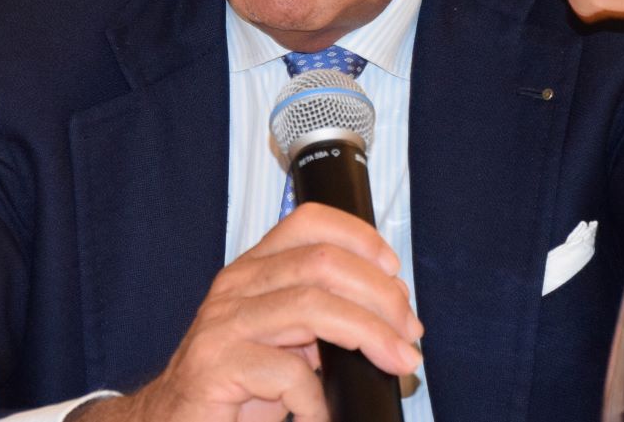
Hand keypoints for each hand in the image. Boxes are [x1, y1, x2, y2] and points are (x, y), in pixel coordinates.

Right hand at [78, 203, 421, 421]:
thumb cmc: (234, 386)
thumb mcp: (284, 342)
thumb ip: (321, 320)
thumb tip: (388, 313)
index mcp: (254, 270)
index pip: (308, 221)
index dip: (360, 238)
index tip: (394, 273)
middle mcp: (236, 286)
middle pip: (321, 262)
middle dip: (379, 296)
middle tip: (408, 333)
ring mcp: (223, 324)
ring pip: (311, 306)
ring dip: (368, 334)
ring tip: (395, 362)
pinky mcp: (215, 367)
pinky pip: (286, 372)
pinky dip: (319, 397)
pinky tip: (323, 413)